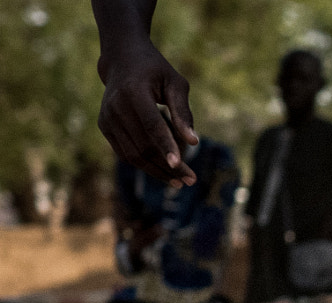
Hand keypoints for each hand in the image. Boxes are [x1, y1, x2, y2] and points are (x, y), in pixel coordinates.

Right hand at [97, 43, 197, 185]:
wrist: (121, 60)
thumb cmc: (155, 71)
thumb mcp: (175, 83)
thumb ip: (183, 112)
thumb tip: (193, 142)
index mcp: (134, 92)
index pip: (152, 125)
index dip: (166, 146)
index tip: (179, 165)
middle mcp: (116, 106)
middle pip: (143, 145)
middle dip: (168, 166)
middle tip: (191, 180)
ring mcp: (107, 117)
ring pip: (133, 155)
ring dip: (157, 171)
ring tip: (180, 181)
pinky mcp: (105, 126)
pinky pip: (125, 153)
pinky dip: (144, 165)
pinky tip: (163, 171)